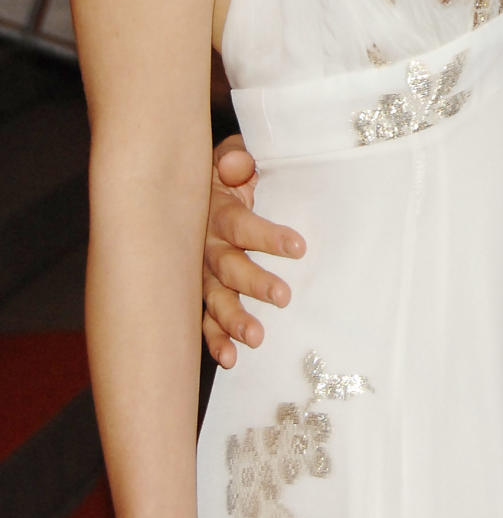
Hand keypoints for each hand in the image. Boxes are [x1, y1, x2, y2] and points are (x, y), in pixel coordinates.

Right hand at [202, 133, 303, 367]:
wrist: (189, 193)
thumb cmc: (223, 176)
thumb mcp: (229, 159)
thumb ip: (236, 158)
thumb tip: (239, 163)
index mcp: (216, 212)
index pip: (242, 225)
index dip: (268, 236)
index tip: (299, 248)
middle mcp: (205, 246)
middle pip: (228, 267)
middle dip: (254, 283)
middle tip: (284, 296)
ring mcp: (199, 274)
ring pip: (213, 299)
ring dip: (232, 319)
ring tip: (256, 338)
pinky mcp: (197, 294)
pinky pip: (202, 320)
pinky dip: (214, 340)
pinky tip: (230, 358)